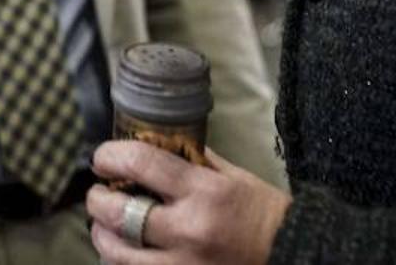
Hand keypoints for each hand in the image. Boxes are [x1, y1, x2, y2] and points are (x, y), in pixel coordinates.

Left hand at [87, 141, 289, 264]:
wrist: (298, 257)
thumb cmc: (265, 216)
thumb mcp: (233, 177)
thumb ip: (192, 161)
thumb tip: (154, 142)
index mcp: (205, 192)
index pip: (140, 163)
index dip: (110, 156)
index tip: (102, 158)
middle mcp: (190, 230)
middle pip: (117, 213)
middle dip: (97, 200)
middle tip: (98, 194)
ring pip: (117, 254)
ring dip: (103, 237)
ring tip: (105, 227)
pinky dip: (122, 264)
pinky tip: (125, 253)